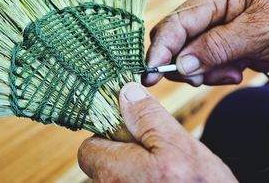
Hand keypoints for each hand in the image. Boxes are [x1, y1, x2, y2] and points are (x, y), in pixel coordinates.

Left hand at [78, 83, 236, 182]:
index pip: (89, 149)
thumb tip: (126, 94)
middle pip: (103, 164)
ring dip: (136, 169)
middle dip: (126, 153)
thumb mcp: (179, 145)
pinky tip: (166, 181)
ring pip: (118, 176)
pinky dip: (142, 181)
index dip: (109, 136)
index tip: (132, 133)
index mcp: (117, 173)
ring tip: (166, 171)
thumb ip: (148, 118)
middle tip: (156, 153)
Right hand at [144, 0, 268, 86]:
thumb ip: (216, 48)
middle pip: (175, 39)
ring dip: (204, 71)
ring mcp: (213, 27)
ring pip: (187, 55)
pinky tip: (237, 71)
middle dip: (183, 63)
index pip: (176, 22)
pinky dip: (215, 73)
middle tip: (201, 79)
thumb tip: (180, 64)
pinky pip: (203, 63)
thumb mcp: (257, 33)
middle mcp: (209, 8)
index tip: (150, 74)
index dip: (161, 48)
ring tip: (233, 72)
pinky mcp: (219, 43)